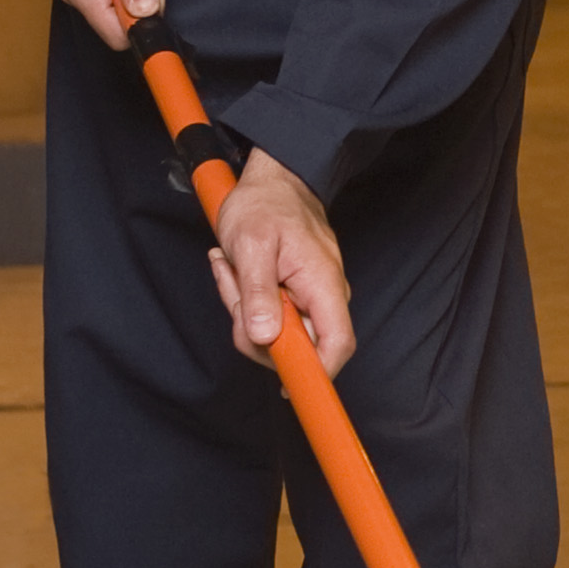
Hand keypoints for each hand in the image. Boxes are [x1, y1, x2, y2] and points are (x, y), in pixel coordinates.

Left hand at [209, 152, 354, 374]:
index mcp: (324, 287)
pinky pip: (268, 317)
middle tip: (234, 287)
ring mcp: (310, 300)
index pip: (336, 347)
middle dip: (253, 329)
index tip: (286, 387)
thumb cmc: (266, 204)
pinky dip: (246, 300)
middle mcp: (324, 299)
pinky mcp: (295, 298)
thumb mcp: (252, 243)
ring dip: (243, 309)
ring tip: (232, 269)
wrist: (276, 179)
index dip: (315, 374)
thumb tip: (264, 336)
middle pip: (295, 348)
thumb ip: (258, 291)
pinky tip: (236, 271)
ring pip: (274, 334)